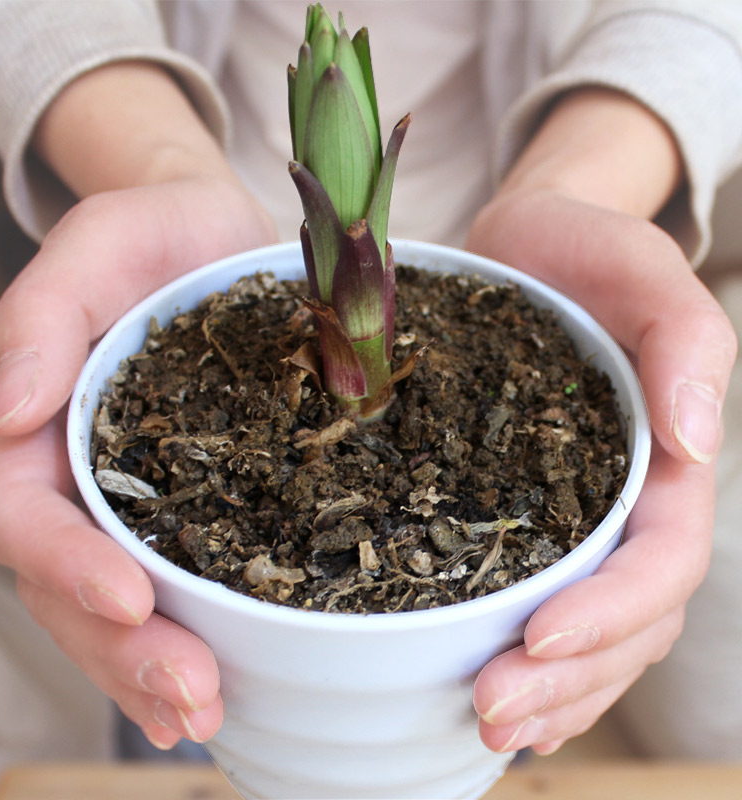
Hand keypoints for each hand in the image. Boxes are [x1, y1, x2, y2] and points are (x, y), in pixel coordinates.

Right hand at [0, 176, 276, 749]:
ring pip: (126, 608)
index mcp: (50, 430)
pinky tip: (229, 686)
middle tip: (187, 696)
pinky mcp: (209, 502)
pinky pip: (194, 584)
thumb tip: (10, 408)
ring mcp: (149, 501)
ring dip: (155, 671)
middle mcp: (91, 481)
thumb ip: (42, 319)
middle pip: (73, 590)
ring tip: (203, 713)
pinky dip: (202, 641)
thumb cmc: (152, 234)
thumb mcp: (97, 247)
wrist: (220, 235)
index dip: (66, 567)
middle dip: (121, 650)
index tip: (128, 596)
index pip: (27, 520)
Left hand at [466, 189, 735, 754]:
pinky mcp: (522, 512)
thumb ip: (685, 343)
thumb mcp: (640, 270)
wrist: (528, 245)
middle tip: (492, 708)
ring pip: (587, 631)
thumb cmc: (587, 252)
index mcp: (663, 462)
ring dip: (547, 691)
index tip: (540, 638)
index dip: (611, 611)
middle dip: (567, 676)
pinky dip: (531, 663)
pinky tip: (491, 698)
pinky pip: (539, 601)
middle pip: (623, 619)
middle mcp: (626, 504)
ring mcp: (576, 516)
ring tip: (486, 722)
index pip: (660, 562)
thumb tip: (699, 441)